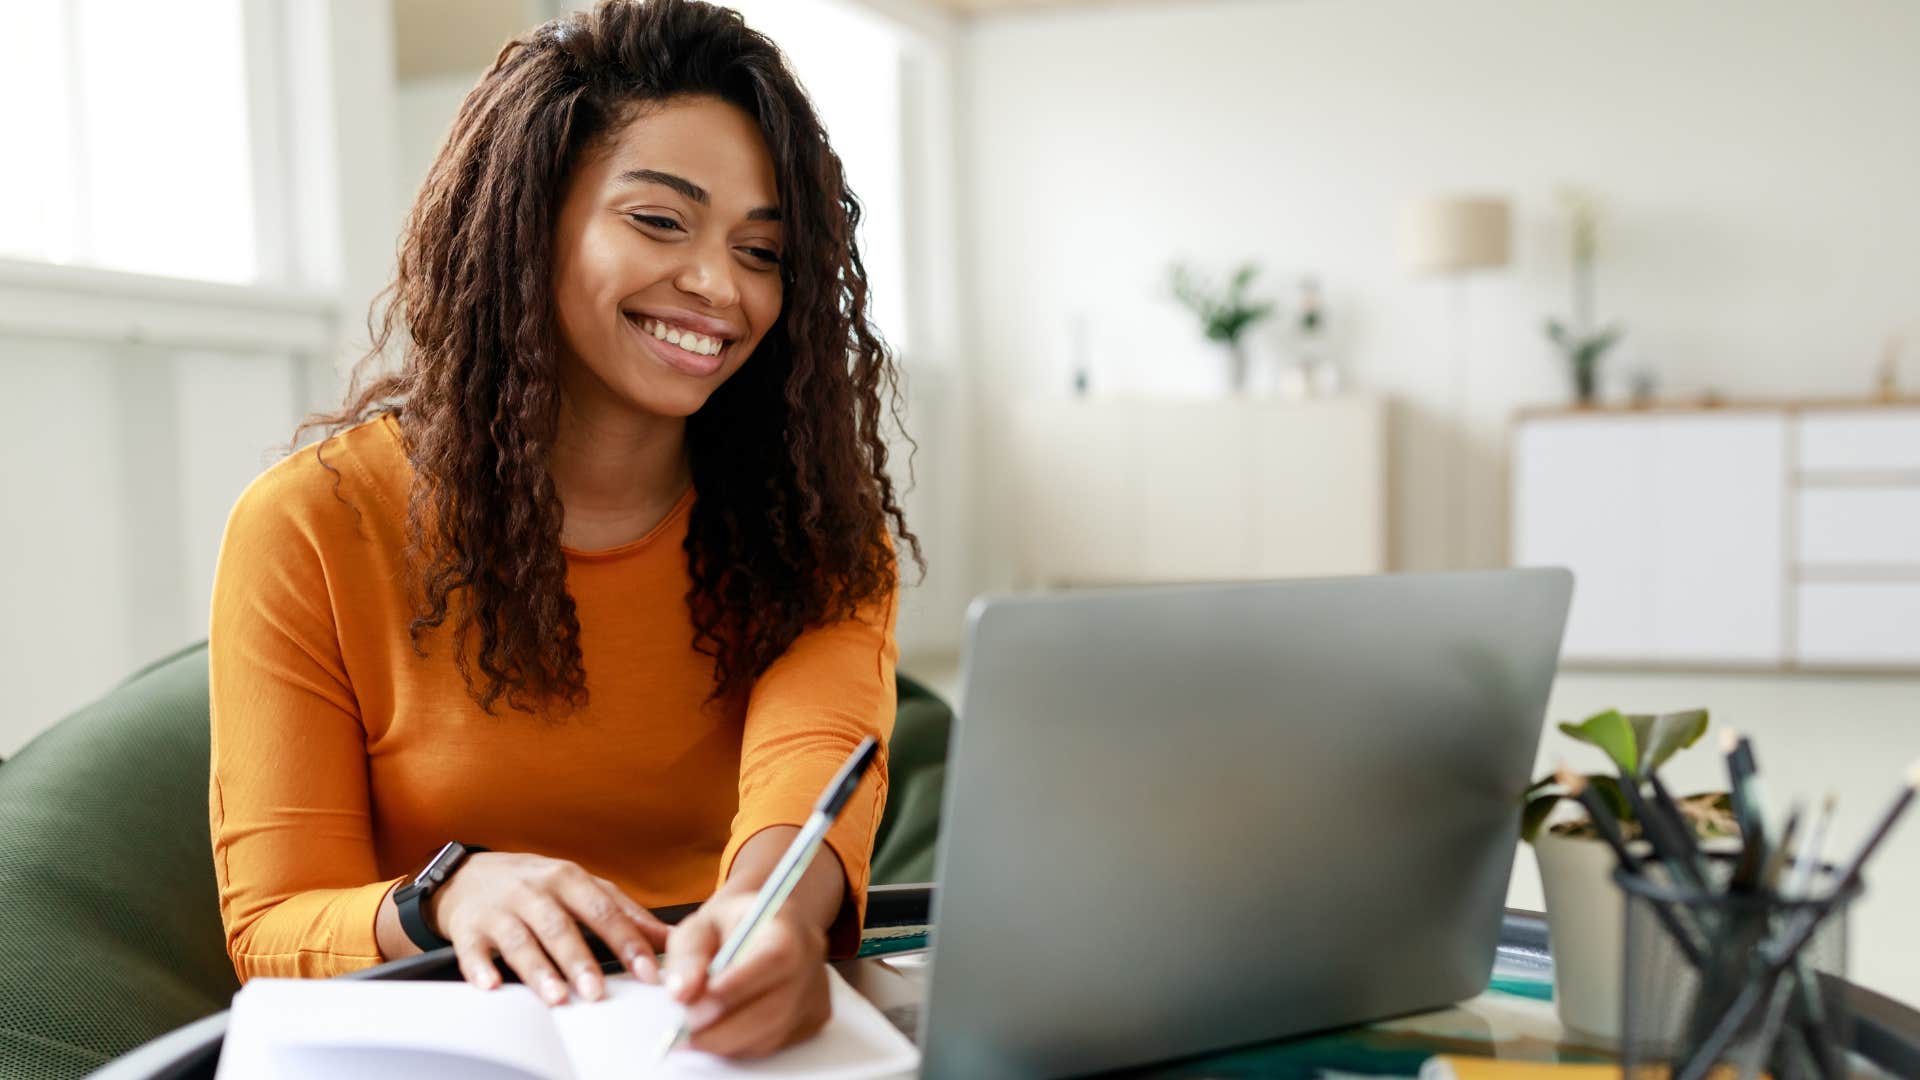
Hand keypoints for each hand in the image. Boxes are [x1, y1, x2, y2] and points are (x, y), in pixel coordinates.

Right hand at [428, 852, 671, 1005]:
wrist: (469, 875)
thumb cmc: (536, 885)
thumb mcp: (581, 888)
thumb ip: (624, 912)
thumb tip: (668, 938)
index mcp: (569, 879)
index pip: (604, 911)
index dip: (627, 942)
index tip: (647, 972)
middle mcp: (535, 891)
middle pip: (560, 926)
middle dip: (580, 960)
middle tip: (597, 991)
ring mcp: (500, 909)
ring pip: (520, 940)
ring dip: (538, 969)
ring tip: (556, 996)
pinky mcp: (468, 928)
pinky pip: (473, 950)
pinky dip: (480, 968)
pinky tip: (491, 985)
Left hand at [662, 892, 831, 1057]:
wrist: (763, 927)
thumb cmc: (731, 924)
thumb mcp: (701, 925)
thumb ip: (688, 955)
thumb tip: (681, 993)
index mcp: (788, 925)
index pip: (774, 959)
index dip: (736, 986)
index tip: (693, 1005)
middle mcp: (810, 960)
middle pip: (775, 1007)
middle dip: (723, 1028)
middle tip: (682, 1033)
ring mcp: (816, 992)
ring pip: (773, 1033)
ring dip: (727, 1041)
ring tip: (693, 1035)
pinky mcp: (814, 1018)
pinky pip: (775, 1043)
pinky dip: (742, 1045)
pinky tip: (720, 1032)